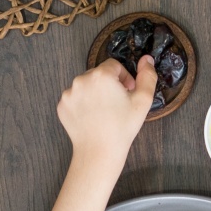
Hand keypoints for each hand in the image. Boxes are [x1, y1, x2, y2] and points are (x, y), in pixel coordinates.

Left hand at [56, 57, 154, 171]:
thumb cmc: (122, 127)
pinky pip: (75, 97)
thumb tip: (147, 58)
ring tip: (104, 111)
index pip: (114, 65)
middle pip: (99, 74)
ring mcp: (69, 93)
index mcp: (101, 75)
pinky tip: (92, 116)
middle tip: (117, 103)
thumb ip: (148, 76)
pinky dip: (83, 103)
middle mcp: (81, 80)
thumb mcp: (143, 100)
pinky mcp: (62, 105)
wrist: (99, 152)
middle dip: (109, 84)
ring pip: (86, 85)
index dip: (124, 77)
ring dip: (95, 92)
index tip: (127, 93)